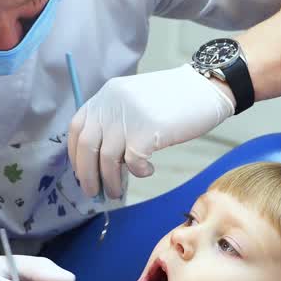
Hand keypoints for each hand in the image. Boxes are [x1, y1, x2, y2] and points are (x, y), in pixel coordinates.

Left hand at [67, 64, 235, 198]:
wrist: (205, 88)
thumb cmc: (174, 99)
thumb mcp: (134, 101)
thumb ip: (115, 120)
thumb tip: (100, 159)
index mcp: (106, 96)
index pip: (77, 128)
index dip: (75, 154)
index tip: (81, 171)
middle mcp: (112, 103)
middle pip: (87, 146)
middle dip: (87, 174)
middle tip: (93, 192)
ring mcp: (129, 117)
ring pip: (108, 159)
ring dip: (110, 181)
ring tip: (116, 192)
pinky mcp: (147, 130)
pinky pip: (133, 162)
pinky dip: (138, 172)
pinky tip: (148, 170)